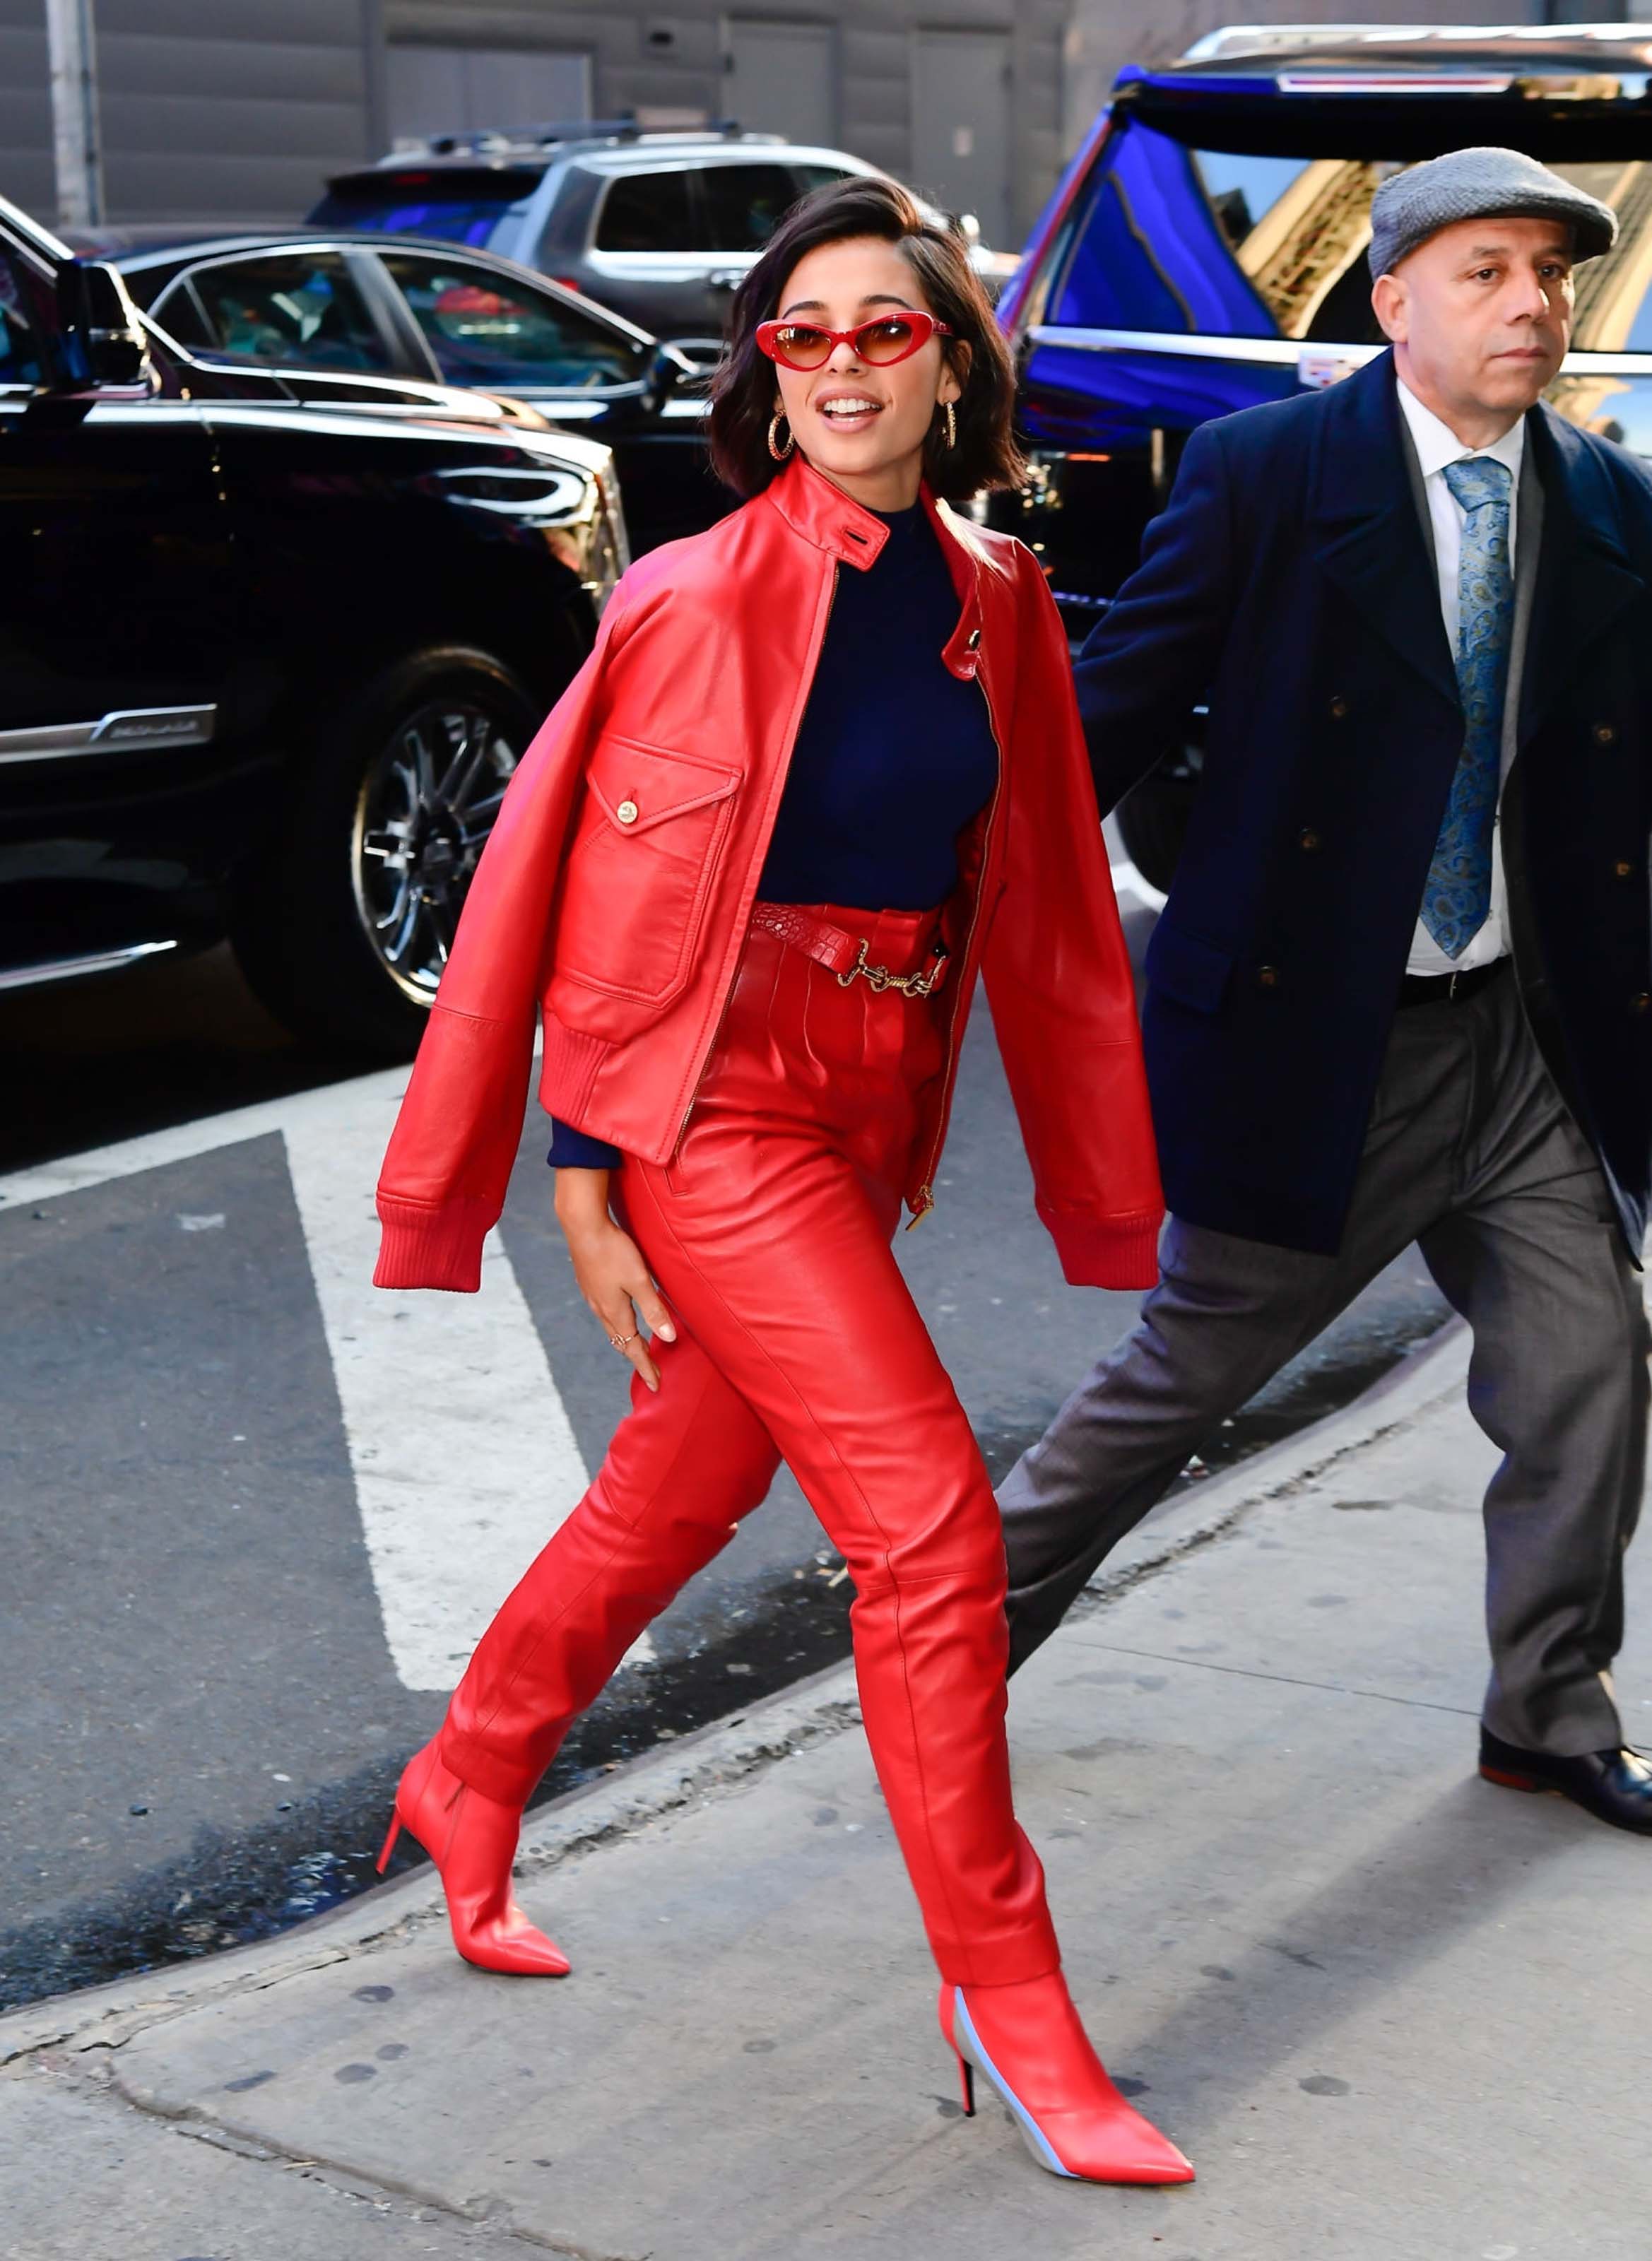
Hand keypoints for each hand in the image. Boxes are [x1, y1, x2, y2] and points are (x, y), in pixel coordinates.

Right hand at [553, 1168, 675, 1391]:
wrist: (582, 1226)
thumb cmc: (613, 1251)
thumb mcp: (640, 1280)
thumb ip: (655, 1309)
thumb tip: (669, 1338)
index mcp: (615, 1312)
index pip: (633, 1348)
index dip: (645, 1367)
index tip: (656, 1385)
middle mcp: (601, 1309)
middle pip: (621, 1341)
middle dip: (637, 1357)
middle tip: (651, 1371)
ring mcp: (593, 1296)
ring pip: (612, 1327)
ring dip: (626, 1340)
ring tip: (639, 1347)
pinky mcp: (590, 1284)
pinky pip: (605, 1313)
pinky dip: (618, 1324)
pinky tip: (621, 1316)